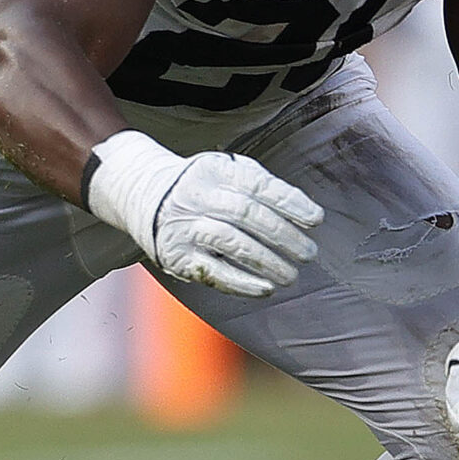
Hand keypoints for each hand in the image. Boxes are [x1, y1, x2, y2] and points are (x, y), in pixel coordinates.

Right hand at [85, 130, 321, 297]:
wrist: (142, 194)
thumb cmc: (203, 186)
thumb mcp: (227, 171)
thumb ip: (264, 187)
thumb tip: (309, 215)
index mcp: (215, 171)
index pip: (258, 186)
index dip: (290, 203)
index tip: (316, 220)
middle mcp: (196, 196)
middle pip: (247, 214)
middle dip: (283, 236)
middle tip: (309, 254)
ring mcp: (184, 226)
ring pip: (231, 242)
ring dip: (267, 261)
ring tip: (292, 275)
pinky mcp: (176, 256)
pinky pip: (213, 271)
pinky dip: (242, 283)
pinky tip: (266, 289)